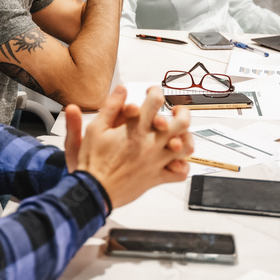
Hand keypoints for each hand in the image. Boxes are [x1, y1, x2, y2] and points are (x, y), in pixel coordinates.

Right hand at [64, 85, 192, 208]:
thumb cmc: (93, 161)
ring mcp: (156, 161)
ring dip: (185, 138)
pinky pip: (180, 173)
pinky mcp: (156, 177)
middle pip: (180, 123)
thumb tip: (122, 89)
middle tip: (176, 110)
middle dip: (182, 112)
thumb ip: (111, 106)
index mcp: (136, 129)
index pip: (155, 102)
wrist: (93, 190)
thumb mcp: (96, 128)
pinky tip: (176, 160)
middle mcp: (150, 143)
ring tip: (180, 134)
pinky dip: (182, 166)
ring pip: (184, 147)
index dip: (155, 92)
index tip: (152, 91)